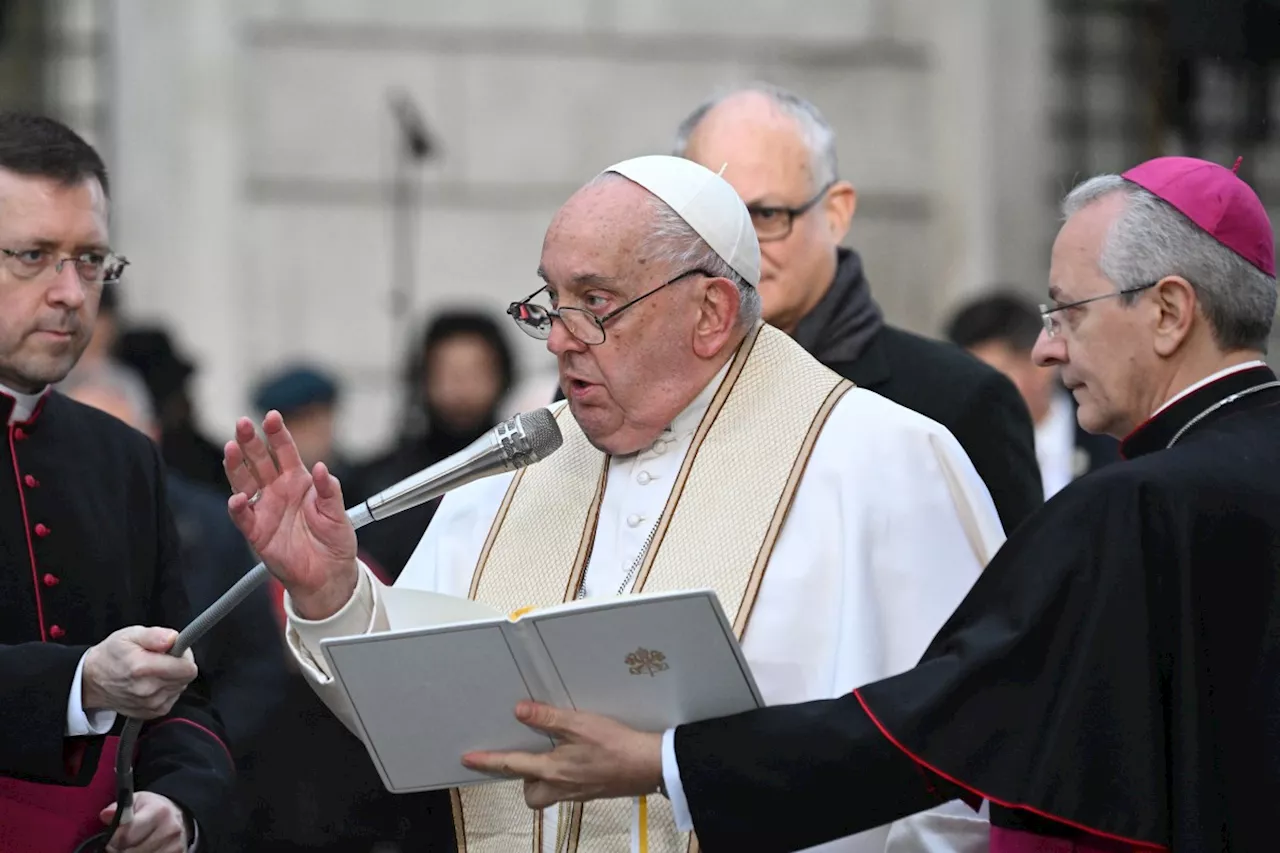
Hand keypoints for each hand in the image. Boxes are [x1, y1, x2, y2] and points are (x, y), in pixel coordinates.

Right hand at [82, 627, 196, 718]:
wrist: (92, 680)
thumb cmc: (111, 655)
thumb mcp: (130, 635)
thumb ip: (155, 635)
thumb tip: (173, 638)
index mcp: (143, 668)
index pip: (188, 668)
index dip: (185, 655)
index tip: (174, 650)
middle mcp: (148, 690)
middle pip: (186, 678)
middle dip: (180, 665)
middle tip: (162, 658)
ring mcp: (150, 704)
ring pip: (180, 688)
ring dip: (173, 678)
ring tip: (154, 670)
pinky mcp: (152, 712)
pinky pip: (173, 698)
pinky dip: (168, 689)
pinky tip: (153, 682)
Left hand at [100, 791, 189, 852]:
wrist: (177, 817)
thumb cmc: (153, 809)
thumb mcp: (137, 801)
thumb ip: (120, 809)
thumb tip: (106, 815)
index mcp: (159, 811)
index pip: (126, 835)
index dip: (113, 840)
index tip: (112, 838)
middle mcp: (170, 829)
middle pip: (131, 852)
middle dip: (120, 850)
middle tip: (120, 844)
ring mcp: (174, 845)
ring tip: (132, 847)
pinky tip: (143, 850)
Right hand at [224, 411, 357, 619]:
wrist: (329, 573)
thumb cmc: (334, 540)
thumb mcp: (338, 512)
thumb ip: (330, 490)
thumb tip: (324, 469)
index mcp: (298, 481)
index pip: (285, 452)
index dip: (277, 434)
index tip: (271, 417)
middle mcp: (278, 491)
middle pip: (259, 461)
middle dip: (250, 442)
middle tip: (243, 424)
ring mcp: (265, 509)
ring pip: (244, 482)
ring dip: (236, 466)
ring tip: (231, 449)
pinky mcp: (257, 532)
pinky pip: (243, 517)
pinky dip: (238, 507)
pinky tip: (237, 498)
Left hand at [461, 701, 662, 808]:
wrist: (649, 765)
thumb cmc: (616, 745)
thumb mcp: (579, 724)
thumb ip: (548, 718)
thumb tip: (520, 711)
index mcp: (553, 770)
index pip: (511, 765)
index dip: (487, 761)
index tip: (468, 759)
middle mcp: (561, 786)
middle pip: (530, 793)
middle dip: (523, 779)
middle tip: (527, 757)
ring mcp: (577, 792)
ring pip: (548, 793)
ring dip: (543, 779)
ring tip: (552, 755)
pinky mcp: (592, 791)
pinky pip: (567, 789)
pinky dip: (564, 776)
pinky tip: (576, 758)